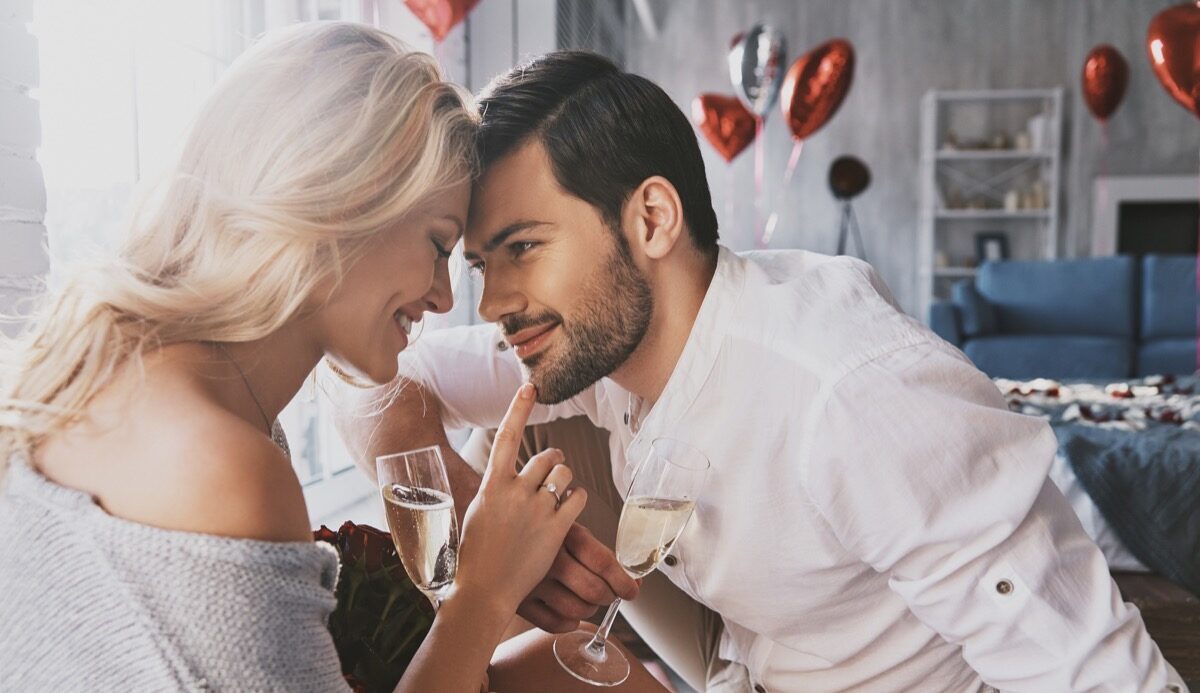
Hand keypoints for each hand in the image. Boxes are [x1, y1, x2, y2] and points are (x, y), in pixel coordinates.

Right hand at [452, 383, 586, 616]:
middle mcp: (515, 492)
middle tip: (554, 468)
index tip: (530, 387)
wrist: (484, 589)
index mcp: (491, 485)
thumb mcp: (478, 513)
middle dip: (555, 460)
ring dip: (565, 480)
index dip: (519, 409)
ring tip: (558, 494)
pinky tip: (567, 510)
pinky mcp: (556, 529)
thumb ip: (494, 492)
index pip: (507, 437)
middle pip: (547, 457)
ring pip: (564, 474)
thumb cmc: (475, 555)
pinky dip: (576, 500)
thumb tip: (503, 480)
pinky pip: (577, 499)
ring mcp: (536, 510)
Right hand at [516, 524, 640, 632]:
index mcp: (563, 533)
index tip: (633, 590)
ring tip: (586, 598)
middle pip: (594, 590)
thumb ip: (598, 552)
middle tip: (610, 592)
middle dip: (610, 596)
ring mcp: (531, 582)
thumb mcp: (568, 528)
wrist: (495, 533)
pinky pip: (554, 623)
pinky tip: (568, 610)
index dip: (623, 581)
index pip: (603, 562)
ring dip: (590, 609)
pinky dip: (568, 622)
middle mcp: (546, 558)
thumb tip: (634, 580)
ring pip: (577, 610)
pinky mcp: (518, 601)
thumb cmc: (540, 533)